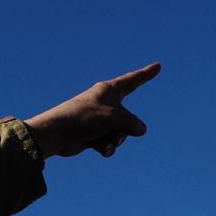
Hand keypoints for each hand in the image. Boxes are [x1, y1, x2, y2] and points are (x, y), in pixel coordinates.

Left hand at [24, 63, 160, 158]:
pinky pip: (108, 142)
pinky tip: (99, 149)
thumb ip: (132, 123)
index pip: (133, 80)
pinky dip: (106, 146)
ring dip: (115, 140)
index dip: (146, 74)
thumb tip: (141, 129)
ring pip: (119, 133)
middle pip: (128, 118)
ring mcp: (98, 119)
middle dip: (125, 130)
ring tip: (104, 142)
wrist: (57, 134)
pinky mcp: (91, 134)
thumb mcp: (115, 118)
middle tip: (113, 131)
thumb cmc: (84, 118)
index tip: (158, 66)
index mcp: (109, 90)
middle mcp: (105, 103)